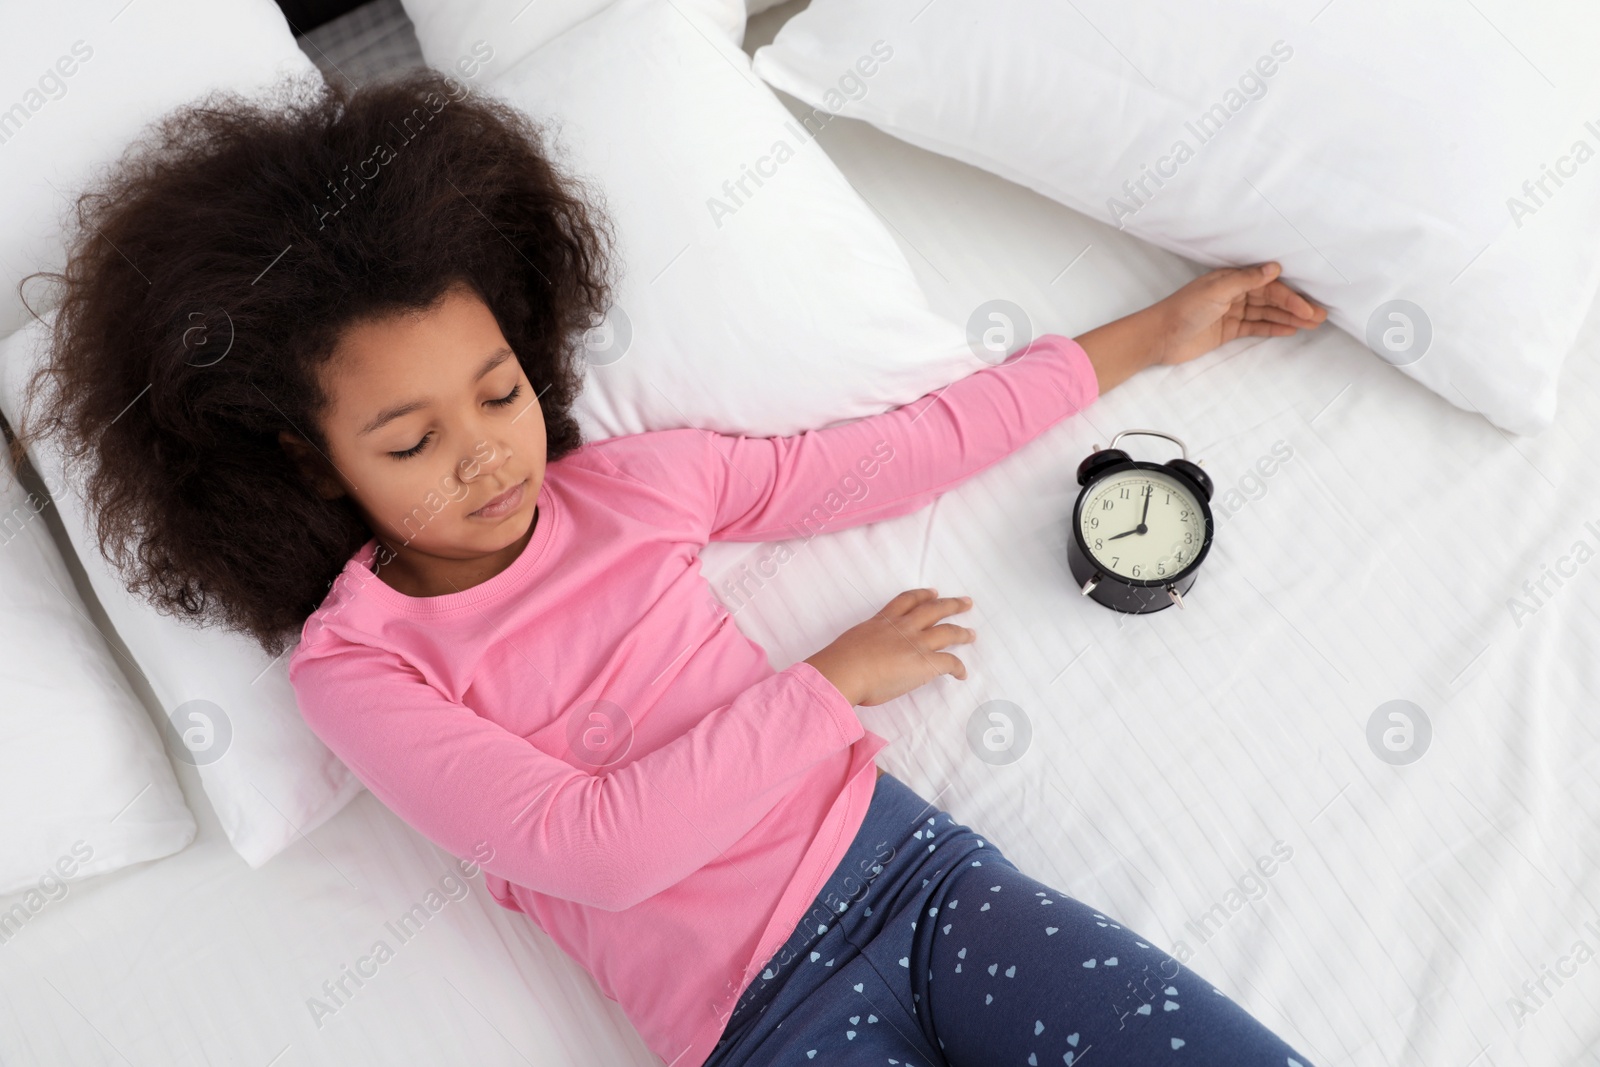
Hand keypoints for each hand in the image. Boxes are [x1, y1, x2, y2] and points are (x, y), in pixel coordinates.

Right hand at [804, 588, 974, 706]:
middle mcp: (903, 627)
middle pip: (934, 609)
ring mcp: (916, 643)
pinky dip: (958, 668)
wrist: (845, 670)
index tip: (933, 592)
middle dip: (952, 605)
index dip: (923, 595)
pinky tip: (962, 674)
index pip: (907, 600)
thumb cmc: (840, 661)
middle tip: (966, 602)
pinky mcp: (925, 663)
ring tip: (971, 634)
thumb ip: (866, 643)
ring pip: (947, 632)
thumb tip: (866, 655)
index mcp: (883, 620)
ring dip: (962, 632)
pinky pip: (950, 662)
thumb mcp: (854, 640)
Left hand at [1151, 261, 1325, 366]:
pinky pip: (1255, 327)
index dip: (1290, 297)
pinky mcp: (1228, 330)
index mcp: (1231, 279)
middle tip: (1320, 317)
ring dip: (1289, 318)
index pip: (1268, 286)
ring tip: (1313, 325)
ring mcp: (1232, 312)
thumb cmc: (1183, 310)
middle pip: (1271, 299)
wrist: (1158, 337)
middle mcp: (1234, 293)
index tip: (1308, 308)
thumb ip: (1245, 280)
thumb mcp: (1216, 292)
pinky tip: (1291, 330)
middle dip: (1296, 307)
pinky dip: (1273, 328)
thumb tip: (1274, 267)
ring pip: (1266, 313)